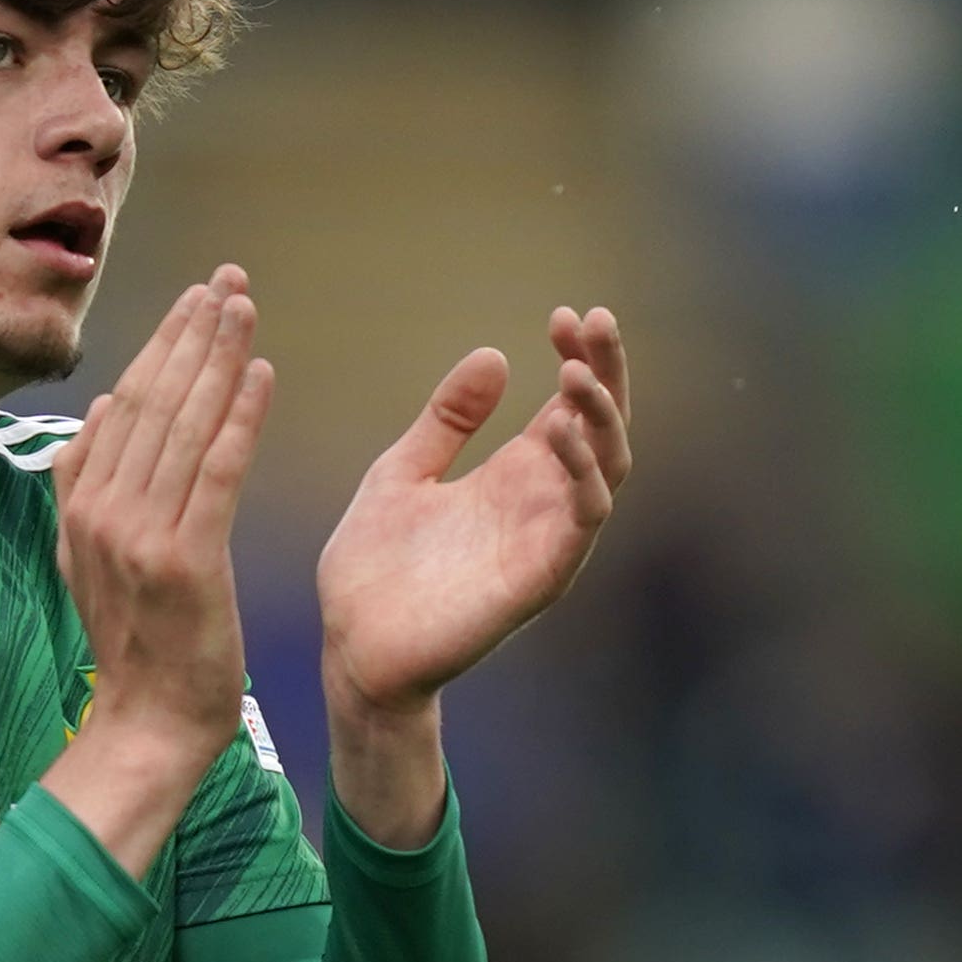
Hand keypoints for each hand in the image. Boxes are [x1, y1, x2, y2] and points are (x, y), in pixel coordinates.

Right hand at [38, 268, 272, 876]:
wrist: (148, 722)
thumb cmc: (138, 644)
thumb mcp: (92, 558)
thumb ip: (89, 483)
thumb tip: (107, 405)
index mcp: (82, 502)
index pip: (130, 402)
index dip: (165, 343)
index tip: (197, 296)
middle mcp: (103, 510)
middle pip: (155, 400)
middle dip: (192, 332)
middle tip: (227, 277)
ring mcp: (140, 534)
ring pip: (184, 425)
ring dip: (217, 357)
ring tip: (243, 305)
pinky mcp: (185, 560)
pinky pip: (216, 473)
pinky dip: (238, 418)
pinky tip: (259, 374)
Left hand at [317, 306, 631, 720]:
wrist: (352, 646)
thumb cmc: (375, 569)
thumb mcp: (404, 470)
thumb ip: (448, 419)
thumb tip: (495, 354)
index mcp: (513, 476)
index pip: (571, 407)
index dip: (579, 359)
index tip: (562, 315)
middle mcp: (541, 504)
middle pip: (603, 427)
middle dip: (606, 372)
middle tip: (595, 319)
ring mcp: (546, 539)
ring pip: (609, 467)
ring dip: (601, 415)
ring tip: (575, 370)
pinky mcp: (542, 576)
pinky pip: (584, 516)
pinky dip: (583, 470)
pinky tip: (561, 430)